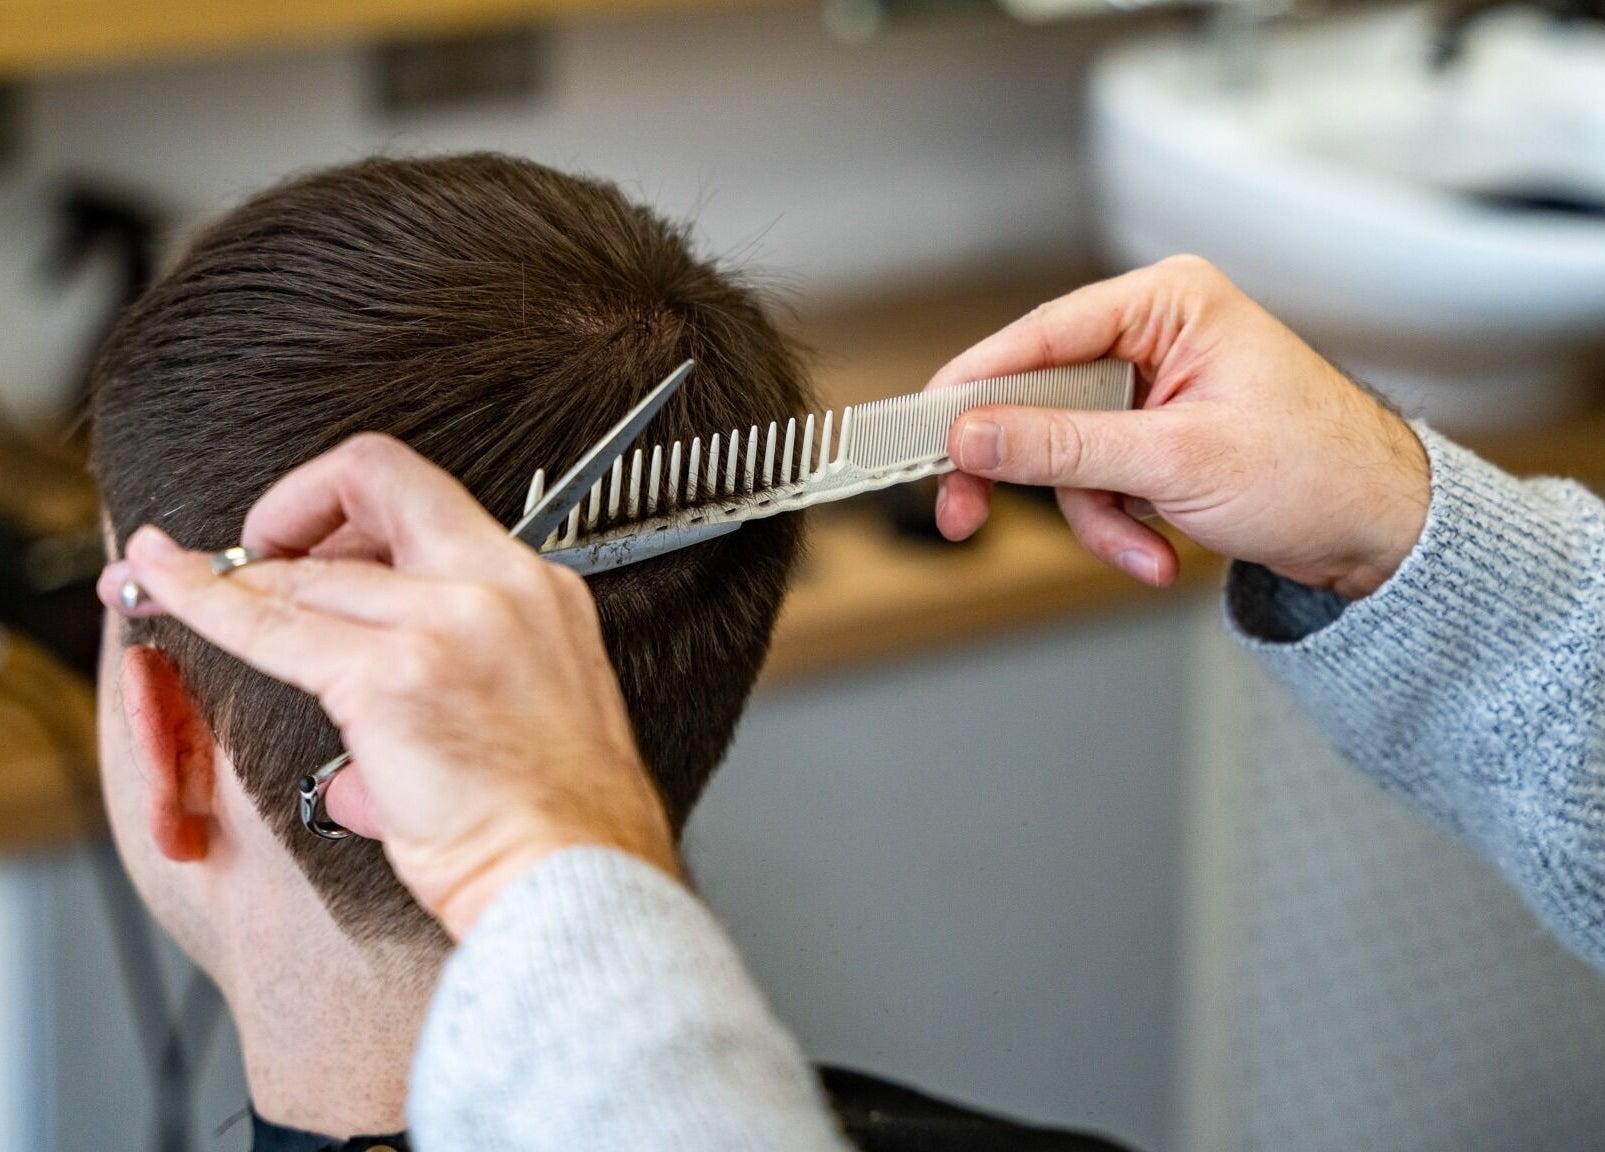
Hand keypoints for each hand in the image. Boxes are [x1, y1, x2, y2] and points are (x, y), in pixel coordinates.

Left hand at [98, 434, 677, 939]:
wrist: (581, 881)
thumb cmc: (560, 825)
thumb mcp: (526, 711)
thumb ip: (447, 688)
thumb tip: (359, 743)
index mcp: (538, 590)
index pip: (426, 498)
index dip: (350, 507)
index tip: (311, 544)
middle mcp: (501, 584)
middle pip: (373, 484)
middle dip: (293, 508)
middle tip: (251, 553)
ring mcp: (449, 623)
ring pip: (306, 569)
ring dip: (235, 578)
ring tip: (183, 586)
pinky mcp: (392, 678)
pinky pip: (269, 624)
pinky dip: (202, 601)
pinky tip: (162, 585)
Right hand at [929, 256, 1429, 599]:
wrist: (1384, 531)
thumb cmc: (1318, 471)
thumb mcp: (1175, 460)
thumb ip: (1062, 446)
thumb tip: (972, 435)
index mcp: (1167, 304)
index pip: (1039, 334)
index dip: (972, 385)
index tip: (920, 428)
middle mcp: (1154, 335)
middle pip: (1039, 398)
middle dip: (1028, 474)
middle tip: (963, 515)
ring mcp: (1154, 389)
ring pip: (1066, 455)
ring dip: (1096, 518)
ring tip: (1145, 552)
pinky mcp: (1156, 437)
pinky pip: (1099, 481)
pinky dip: (1120, 526)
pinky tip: (1160, 554)